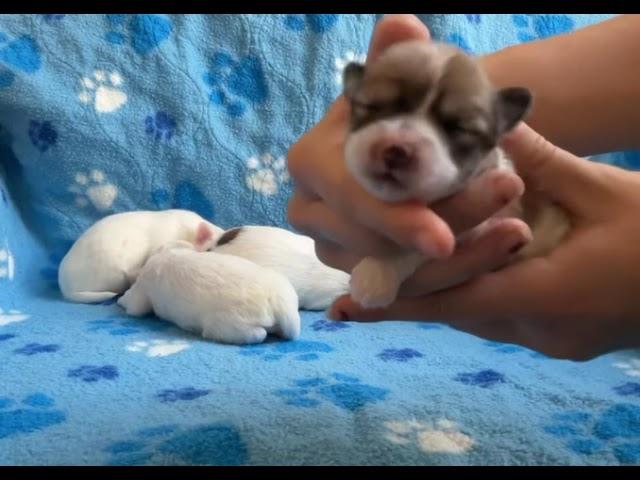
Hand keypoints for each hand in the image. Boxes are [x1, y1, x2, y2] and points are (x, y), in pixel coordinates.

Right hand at [287, 14, 528, 294]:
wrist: (409, 145)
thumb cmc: (404, 112)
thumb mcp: (402, 82)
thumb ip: (395, 58)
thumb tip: (400, 24)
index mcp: (309, 163)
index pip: (347, 198)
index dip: (391, 218)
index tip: (442, 236)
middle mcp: (310, 211)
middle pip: (370, 243)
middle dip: (439, 235)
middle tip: (505, 219)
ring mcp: (333, 247)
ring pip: (389, 272)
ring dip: (454, 264)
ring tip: (511, 234)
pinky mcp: (359, 270)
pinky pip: (402, 289)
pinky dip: (449, 277)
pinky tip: (495, 253)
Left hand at [331, 122, 639, 360]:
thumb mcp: (604, 192)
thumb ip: (543, 162)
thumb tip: (495, 125)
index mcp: (545, 294)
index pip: (451, 303)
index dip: (397, 304)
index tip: (347, 308)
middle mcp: (540, 328)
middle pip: (457, 314)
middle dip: (411, 299)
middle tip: (359, 291)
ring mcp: (552, 339)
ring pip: (477, 318)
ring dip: (441, 299)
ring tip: (396, 282)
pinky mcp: (563, 337)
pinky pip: (502, 319)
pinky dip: (475, 299)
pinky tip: (459, 281)